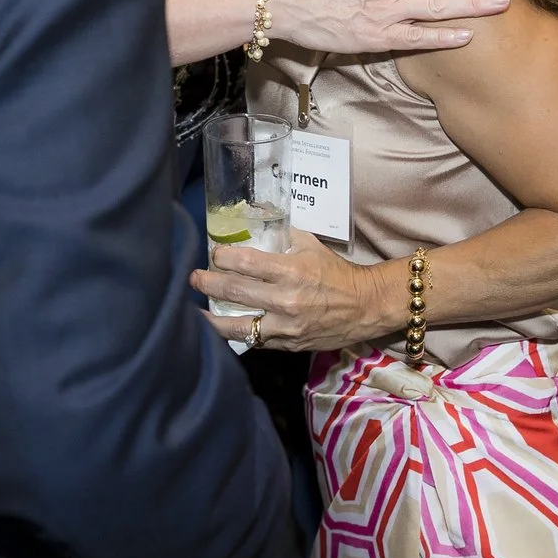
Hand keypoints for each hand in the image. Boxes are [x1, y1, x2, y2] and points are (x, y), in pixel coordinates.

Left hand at [194, 231, 399, 352]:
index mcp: (291, 270)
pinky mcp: (286, 344)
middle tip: (194, 278)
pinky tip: (221, 328)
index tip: (214, 253)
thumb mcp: (310, 244)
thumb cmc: (335, 272)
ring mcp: (284, 326)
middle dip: (207, 284)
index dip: (222, 256)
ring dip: (211, 318)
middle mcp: (285, 300)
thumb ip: (281, 232)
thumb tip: (255, 212)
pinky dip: (236, 334)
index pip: (245, 262)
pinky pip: (254, 341)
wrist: (364, 306)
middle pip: (234, 292)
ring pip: (237, 326)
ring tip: (195, 312)